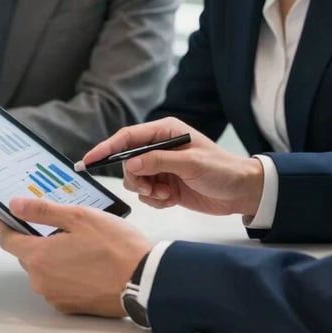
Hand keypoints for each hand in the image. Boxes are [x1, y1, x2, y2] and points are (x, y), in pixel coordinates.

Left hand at [0, 198, 151, 316]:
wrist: (142, 280)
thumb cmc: (114, 246)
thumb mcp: (79, 217)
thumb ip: (43, 211)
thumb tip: (15, 205)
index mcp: (40, 256)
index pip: (8, 240)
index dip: (4, 225)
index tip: (3, 216)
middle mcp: (41, 281)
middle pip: (27, 255)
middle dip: (35, 238)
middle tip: (56, 223)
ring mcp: (55, 296)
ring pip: (44, 270)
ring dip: (52, 255)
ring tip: (78, 241)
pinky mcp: (69, 306)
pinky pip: (58, 284)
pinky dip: (65, 271)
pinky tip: (85, 260)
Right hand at [83, 118, 263, 217]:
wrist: (242, 192)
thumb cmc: (222, 169)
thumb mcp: (191, 163)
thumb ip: (159, 161)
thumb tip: (131, 162)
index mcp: (166, 132)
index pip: (128, 137)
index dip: (107, 147)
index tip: (89, 160)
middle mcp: (161, 148)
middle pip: (128, 161)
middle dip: (135, 178)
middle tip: (151, 187)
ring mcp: (163, 168)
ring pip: (136, 180)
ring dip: (147, 191)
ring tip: (166, 193)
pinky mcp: (166, 186)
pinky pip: (147, 195)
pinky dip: (154, 200)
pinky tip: (171, 199)